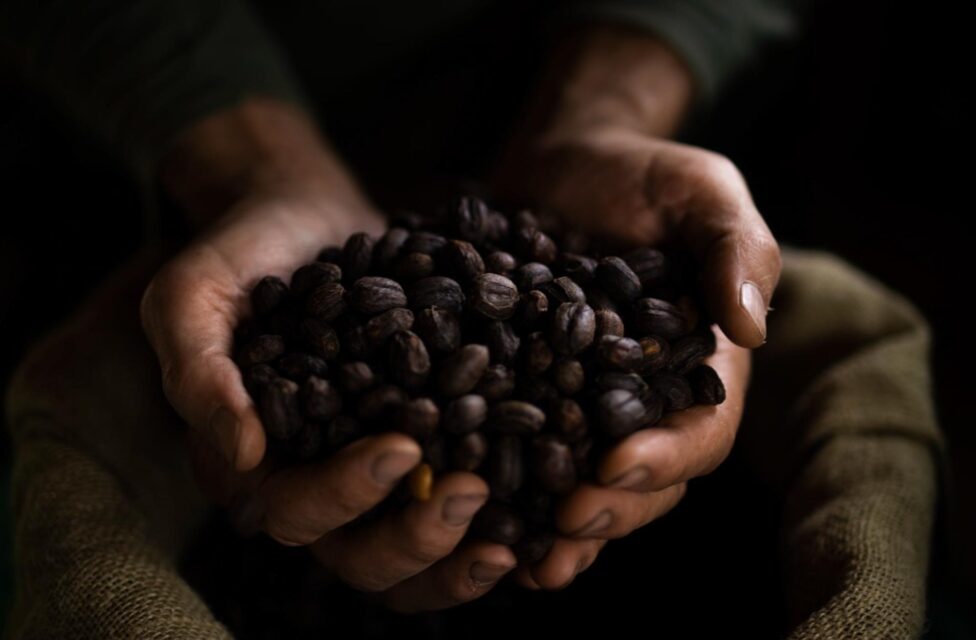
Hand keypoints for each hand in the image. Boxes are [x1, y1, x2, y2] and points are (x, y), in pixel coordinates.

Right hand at [141, 99, 515, 610]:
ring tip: (516, 535)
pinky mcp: (432, 443)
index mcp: (256, 468)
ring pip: (419, 550)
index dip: (344, 496)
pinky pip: (464, 497)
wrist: (304, 216)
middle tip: (472, 493)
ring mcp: (378, 470)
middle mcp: (320, 484)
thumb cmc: (240, 254)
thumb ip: (199, 372)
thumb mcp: (191, 299)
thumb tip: (243, 455)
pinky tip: (548, 498)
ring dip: (465, 554)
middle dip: (418, 539)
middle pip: (365, 557)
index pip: (295, 512)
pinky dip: (505, 514)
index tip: (400, 447)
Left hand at [491, 27, 779, 587]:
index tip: (617, 462)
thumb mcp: (702, 193)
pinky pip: (517, 459)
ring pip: (581, 489)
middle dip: (609, 510)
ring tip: (525, 557)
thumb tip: (749, 329)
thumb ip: (734, 251)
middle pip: (642, 483)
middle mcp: (643, 405)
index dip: (666, 457)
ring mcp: (579, 409)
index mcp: (698, 370)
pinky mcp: (521, 398)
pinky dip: (502, 496)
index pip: (700, 432)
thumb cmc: (644, 176)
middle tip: (565, 522)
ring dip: (555, 531)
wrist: (563, 163)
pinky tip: (474, 519)